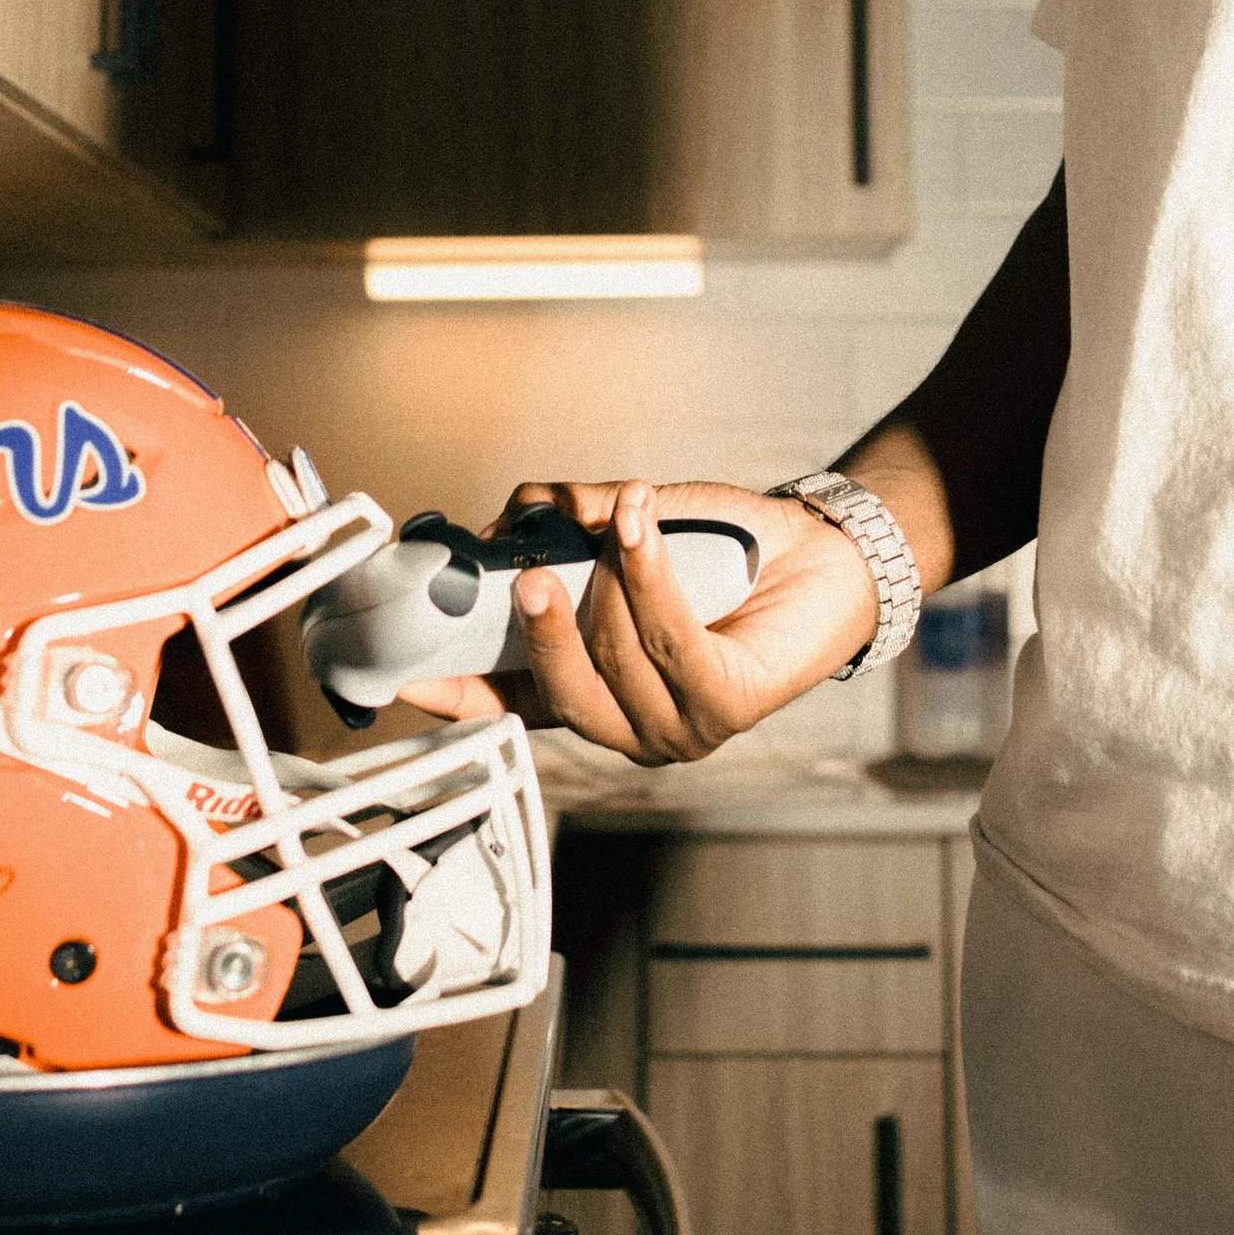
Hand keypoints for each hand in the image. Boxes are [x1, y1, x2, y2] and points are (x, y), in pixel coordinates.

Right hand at [395, 479, 877, 763]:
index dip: (463, 694)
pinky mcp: (730, 707)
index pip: (518, 702)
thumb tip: (521, 507)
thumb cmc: (725, 550)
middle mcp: (633, 726)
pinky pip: (673, 639)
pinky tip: (644, 525)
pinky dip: (650, 574)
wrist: (821, 553)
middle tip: (528, 574)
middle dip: (543, 631)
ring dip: (614, 577)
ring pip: (619, 658)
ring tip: (625, 512)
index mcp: (598, 692)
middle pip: (564, 693)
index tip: (412, 679)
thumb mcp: (633, 531)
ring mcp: (682, 728)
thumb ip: (577, 520)